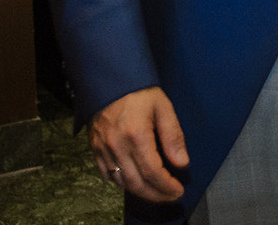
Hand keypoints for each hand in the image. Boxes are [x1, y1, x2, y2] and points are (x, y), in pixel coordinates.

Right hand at [89, 86, 188, 201]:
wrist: (110, 81)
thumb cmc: (139, 92)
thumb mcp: (163, 107)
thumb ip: (173, 136)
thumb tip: (182, 163)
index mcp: (136, 135)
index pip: (152, 172)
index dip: (166, 186)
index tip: (178, 190)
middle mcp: (117, 146)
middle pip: (136, 183)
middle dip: (156, 194)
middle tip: (171, 196)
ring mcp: (103, 149)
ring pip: (122, 182)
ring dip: (141, 192)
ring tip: (157, 192)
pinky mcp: (95, 149)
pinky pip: (107, 175)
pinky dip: (122, 183)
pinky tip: (135, 182)